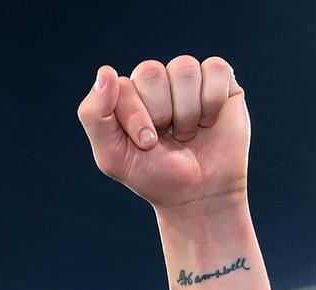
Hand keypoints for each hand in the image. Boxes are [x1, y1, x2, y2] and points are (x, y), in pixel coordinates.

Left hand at [77, 56, 247, 215]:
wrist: (199, 194)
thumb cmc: (154, 175)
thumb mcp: (112, 155)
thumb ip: (94, 115)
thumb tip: (105, 71)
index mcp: (126, 95)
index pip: (123, 86)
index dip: (136, 117)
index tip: (146, 144)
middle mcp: (155, 82)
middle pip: (151, 72)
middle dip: (161, 113)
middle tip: (168, 138)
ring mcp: (187, 79)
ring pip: (183, 68)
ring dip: (187, 111)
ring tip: (188, 132)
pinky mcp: (221, 81)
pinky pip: (215, 69)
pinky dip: (213, 101)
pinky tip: (210, 121)